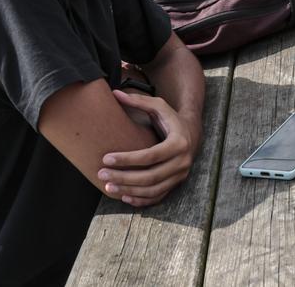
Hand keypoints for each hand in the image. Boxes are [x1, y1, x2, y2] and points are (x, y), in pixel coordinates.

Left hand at [97, 90, 201, 206]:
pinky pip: (158, 197)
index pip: (149, 156)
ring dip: (129, 191)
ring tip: (108, 186)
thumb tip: (115, 93)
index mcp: (178, 143)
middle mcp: (182, 162)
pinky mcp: (177, 183)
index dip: (127, 159)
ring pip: (153, 190)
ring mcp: (180, 175)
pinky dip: (141, 200)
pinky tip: (124, 197)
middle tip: (102, 174)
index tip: (106, 158)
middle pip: (150, 177)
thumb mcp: (159, 106)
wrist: (192, 133)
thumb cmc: (171, 119)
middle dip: (124, 178)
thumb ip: (138, 100)